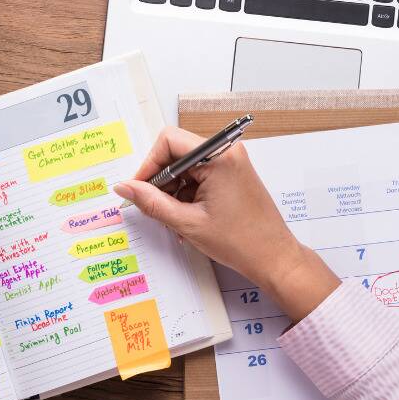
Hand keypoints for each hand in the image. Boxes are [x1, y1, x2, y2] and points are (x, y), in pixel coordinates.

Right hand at [114, 127, 338, 320]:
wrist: (274, 258)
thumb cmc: (240, 242)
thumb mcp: (187, 223)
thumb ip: (152, 202)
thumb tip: (124, 187)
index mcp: (218, 157)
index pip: (169, 141)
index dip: (149, 164)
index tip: (140, 189)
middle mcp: (227, 152)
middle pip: (177, 152)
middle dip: (161, 180)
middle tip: (155, 207)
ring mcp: (232, 162)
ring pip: (186, 166)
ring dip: (173, 190)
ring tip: (175, 220)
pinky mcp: (233, 174)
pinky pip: (200, 175)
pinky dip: (187, 194)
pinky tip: (186, 218)